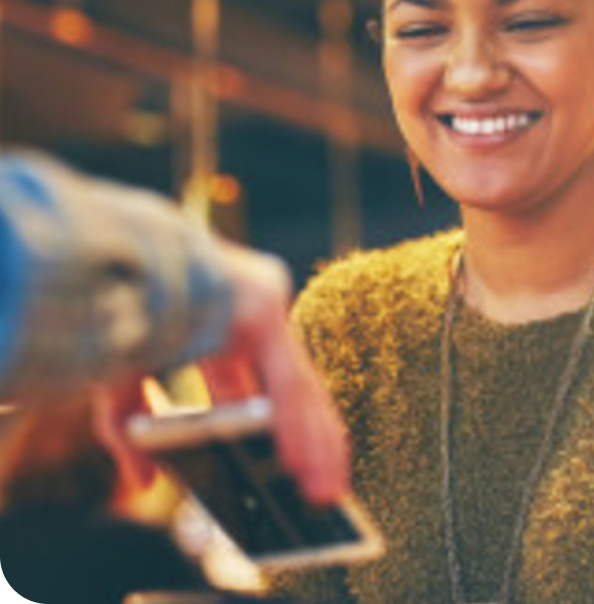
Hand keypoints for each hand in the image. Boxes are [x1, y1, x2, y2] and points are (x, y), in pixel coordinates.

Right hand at [94, 243, 349, 505]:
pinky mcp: (261, 313)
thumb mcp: (122, 380)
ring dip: (315, 446)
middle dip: (309, 446)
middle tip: (321, 491)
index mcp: (227, 333)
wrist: (106, 264)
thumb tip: (142, 482)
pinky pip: (287, 381)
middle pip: (294, 394)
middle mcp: (255, 321)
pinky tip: (306, 464)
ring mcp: (263, 312)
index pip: (267, 388)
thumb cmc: (115, 311)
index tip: (292, 469)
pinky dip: (297, 427)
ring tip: (324, 492)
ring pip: (300, 391)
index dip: (284, 431)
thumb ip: (131, 428)